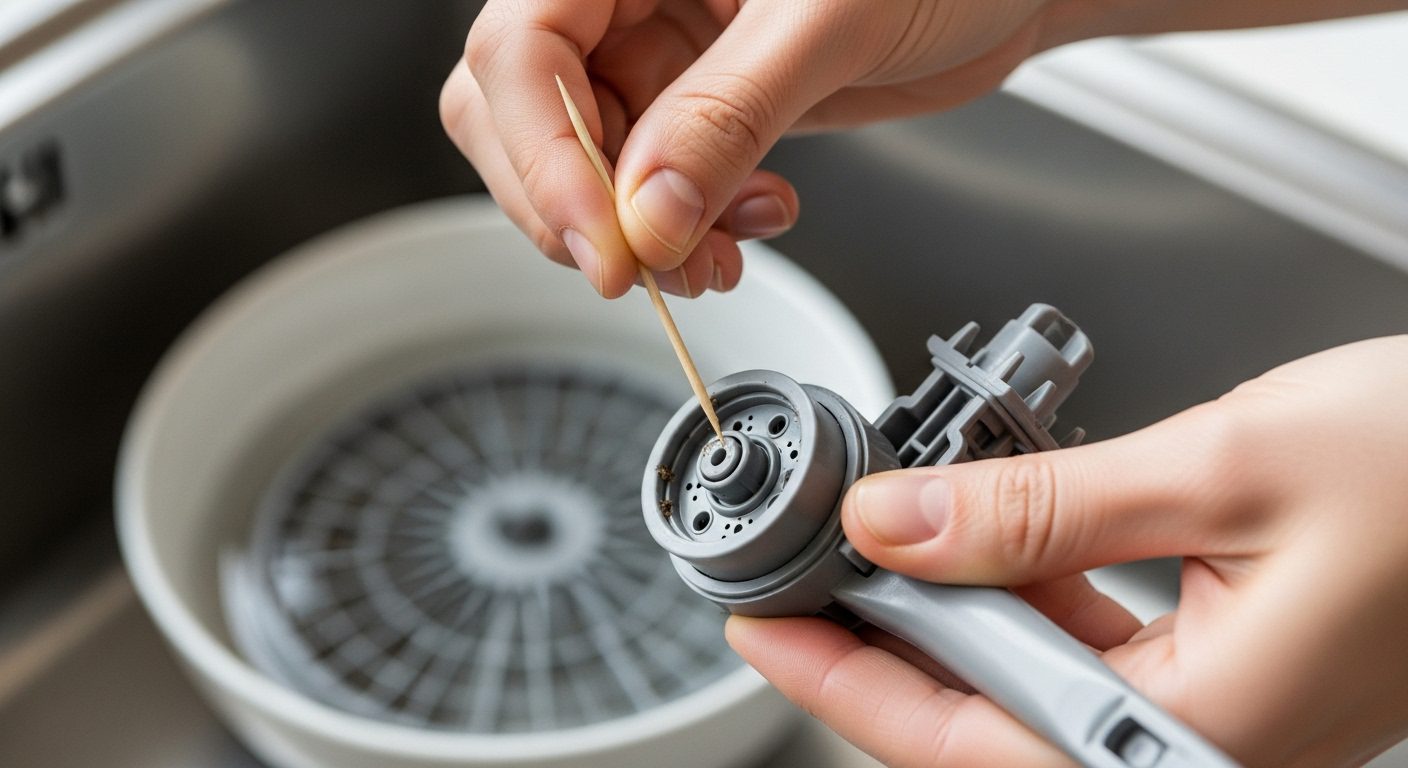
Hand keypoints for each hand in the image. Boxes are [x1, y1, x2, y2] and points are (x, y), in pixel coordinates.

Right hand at [440, 0, 1053, 297]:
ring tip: (720, 256)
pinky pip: (655, 184)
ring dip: (643, 234)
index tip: (608, 245)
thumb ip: (728, 115)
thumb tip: (650, 214)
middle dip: (582, 208)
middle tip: (648, 268)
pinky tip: (753, 221)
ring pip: (588, 166)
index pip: (521, 50)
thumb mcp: (830, 19)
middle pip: (522, 115)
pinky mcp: (702, 103)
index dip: (545, 157)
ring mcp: (662, 51)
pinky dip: (690, 227)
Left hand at [727, 336, 1407, 766]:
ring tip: (871, 550)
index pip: (967, 739)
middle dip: (878, 648)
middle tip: (798, 580)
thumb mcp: (1213, 470)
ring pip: (1030, 685)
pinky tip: (982, 545)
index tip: (767, 627)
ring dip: (944, 617)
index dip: (845, 682)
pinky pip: (1089, 649)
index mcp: (1200, 730)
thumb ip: (1038, 508)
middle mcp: (1203, 745)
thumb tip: (900, 523)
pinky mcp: (1225, 670)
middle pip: (985, 722)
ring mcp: (1216, 714)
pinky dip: (1021, 595)